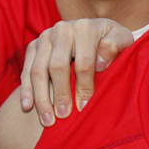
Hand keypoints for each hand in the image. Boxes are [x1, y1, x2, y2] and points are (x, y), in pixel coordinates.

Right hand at [19, 18, 133, 125]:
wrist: (95, 29)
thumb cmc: (110, 40)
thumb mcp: (122, 39)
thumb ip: (116, 46)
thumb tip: (100, 64)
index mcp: (85, 28)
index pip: (84, 62)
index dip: (84, 87)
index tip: (84, 107)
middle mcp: (62, 29)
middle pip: (57, 66)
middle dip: (60, 94)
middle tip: (63, 116)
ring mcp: (45, 37)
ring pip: (38, 70)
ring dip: (41, 97)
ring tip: (47, 120)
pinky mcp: (33, 46)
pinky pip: (26, 70)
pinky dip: (26, 90)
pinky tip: (27, 107)